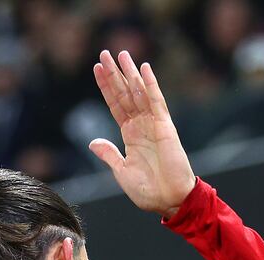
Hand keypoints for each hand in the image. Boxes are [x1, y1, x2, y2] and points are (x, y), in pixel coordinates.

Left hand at [90, 50, 195, 218]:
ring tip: (121, 54)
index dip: (106, 87)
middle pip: (124, 94)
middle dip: (114, 74)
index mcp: (130, 135)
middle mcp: (141, 126)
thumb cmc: (148, 191)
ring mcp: (153, 124)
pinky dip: (151, 85)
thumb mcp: (121, 172)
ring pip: (138, 93)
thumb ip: (109, 154)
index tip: (97, 70)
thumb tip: (92, 142)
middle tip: (104, 53)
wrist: (170, 201)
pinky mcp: (165, 127)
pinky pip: (156, 102)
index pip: (115, 105)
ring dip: (129, 73)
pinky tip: (144, 68)